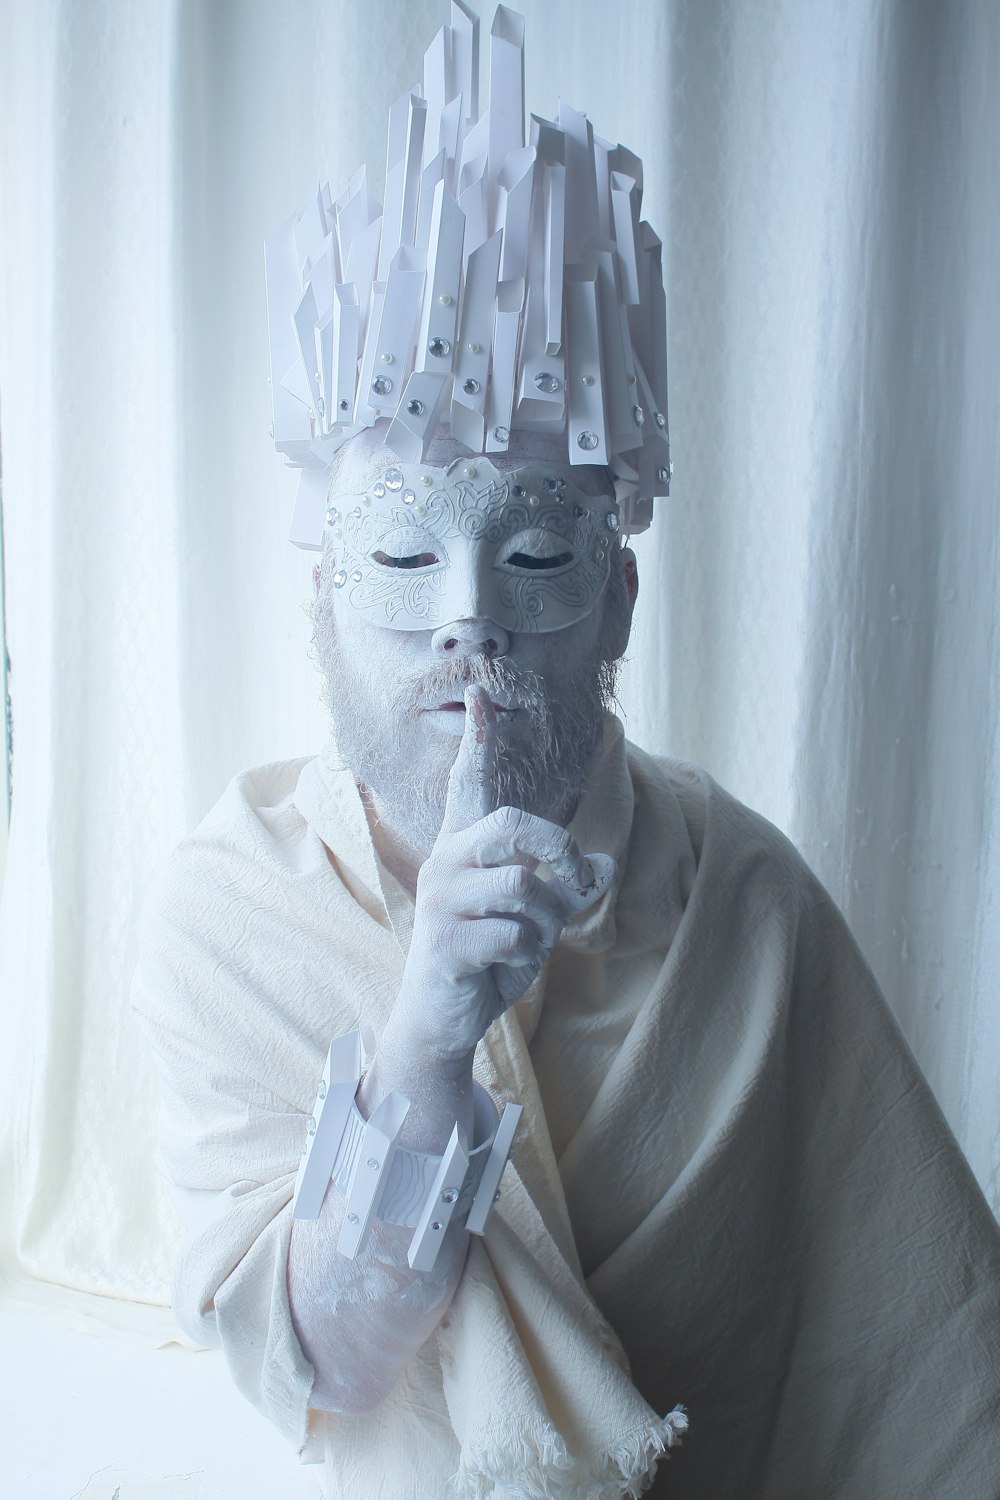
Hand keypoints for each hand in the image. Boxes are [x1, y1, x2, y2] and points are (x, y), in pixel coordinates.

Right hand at [390, 684, 614, 1066]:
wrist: (446, 1014)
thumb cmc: (488, 955)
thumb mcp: (536, 916)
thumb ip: (565, 886)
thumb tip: (606, 864)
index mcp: (465, 846)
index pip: (469, 782)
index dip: (478, 740)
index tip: (481, 694)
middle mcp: (448, 862)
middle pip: (513, 824)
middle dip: (558, 849)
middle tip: (574, 877)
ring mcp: (443, 899)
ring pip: (524, 886)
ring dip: (544, 922)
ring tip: (527, 941)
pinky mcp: (447, 940)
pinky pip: (515, 932)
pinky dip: (527, 954)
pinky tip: (506, 966)